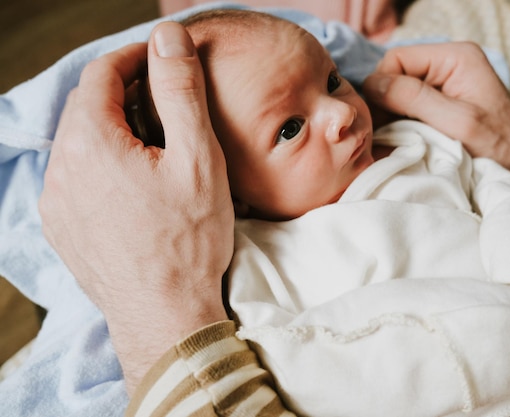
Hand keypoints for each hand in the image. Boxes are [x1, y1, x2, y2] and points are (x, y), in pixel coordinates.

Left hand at [39, 22, 233, 392]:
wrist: (167, 315)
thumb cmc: (189, 240)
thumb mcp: (197, 157)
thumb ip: (179, 90)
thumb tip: (168, 37)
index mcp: (91, 142)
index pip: (102, 74)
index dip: (134, 59)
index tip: (162, 61)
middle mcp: (61, 168)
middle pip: (87, 107)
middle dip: (124, 95)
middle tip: (166, 103)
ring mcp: (56, 203)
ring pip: (80, 144)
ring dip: (113, 132)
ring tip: (155, 146)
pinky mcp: (62, 229)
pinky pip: (76, 178)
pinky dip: (102, 165)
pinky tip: (135, 184)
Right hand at [362, 42, 509, 189]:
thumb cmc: (500, 146)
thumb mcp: (457, 122)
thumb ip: (415, 99)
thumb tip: (372, 85)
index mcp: (456, 56)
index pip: (397, 58)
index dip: (381, 87)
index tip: (377, 119)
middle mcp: (448, 62)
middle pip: (395, 74)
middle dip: (384, 103)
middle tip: (381, 134)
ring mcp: (445, 81)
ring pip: (398, 91)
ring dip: (390, 116)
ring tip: (389, 141)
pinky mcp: (442, 100)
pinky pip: (408, 104)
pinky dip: (400, 122)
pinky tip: (399, 140)